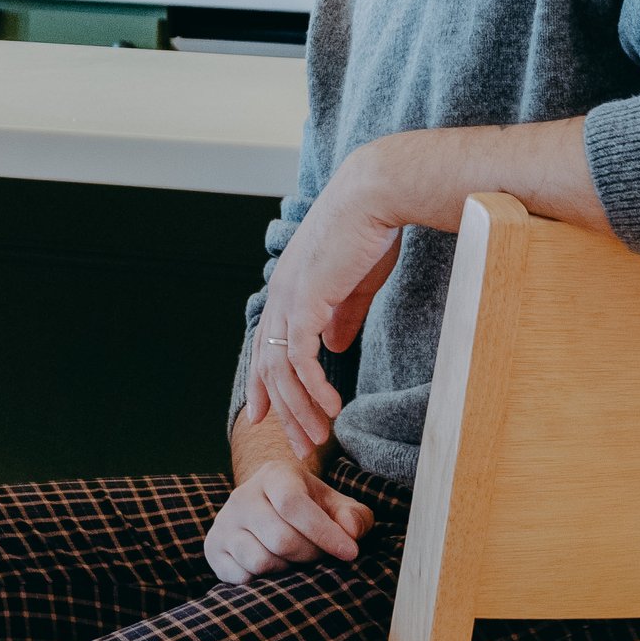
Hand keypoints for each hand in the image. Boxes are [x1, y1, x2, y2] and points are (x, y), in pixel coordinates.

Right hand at [205, 459, 373, 582]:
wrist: (268, 508)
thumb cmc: (310, 509)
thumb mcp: (335, 505)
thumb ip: (354, 516)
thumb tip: (349, 532)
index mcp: (274, 475)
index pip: (293, 504)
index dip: (324, 532)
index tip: (351, 552)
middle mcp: (242, 496)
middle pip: (281, 539)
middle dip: (310, 555)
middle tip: (320, 555)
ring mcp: (224, 523)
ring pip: (260, 561)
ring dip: (287, 569)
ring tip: (295, 558)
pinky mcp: (213, 549)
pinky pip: (241, 577)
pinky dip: (263, 581)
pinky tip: (273, 567)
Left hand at [244, 150, 407, 459]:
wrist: (375, 196)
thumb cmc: (369, 233)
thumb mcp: (354, 283)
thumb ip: (341, 316)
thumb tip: (333, 347)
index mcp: (289, 289)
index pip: (267, 346)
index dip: (264, 384)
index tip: (266, 416)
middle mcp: (280, 295)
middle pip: (269, 366)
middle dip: (283, 410)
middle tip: (301, 445)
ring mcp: (289, 299)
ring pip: (283, 371)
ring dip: (301, 409)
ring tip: (319, 436)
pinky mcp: (307, 302)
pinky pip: (303, 360)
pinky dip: (314, 390)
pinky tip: (332, 409)